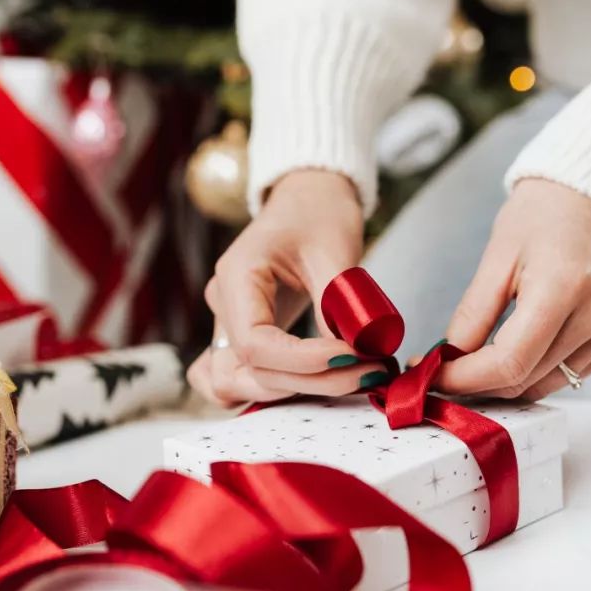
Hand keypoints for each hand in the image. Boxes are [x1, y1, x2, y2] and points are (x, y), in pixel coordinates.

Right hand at [187, 170, 389, 406]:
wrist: (307, 198)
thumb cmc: (319, 213)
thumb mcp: (334, 249)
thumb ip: (337, 303)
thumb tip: (353, 354)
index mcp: (236, 276)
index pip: (254, 343)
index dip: (304, 361)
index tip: (353, 355)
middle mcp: (222, 305)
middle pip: (246, 372)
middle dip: (309, 382)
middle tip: (368, 372)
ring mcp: (227, 324)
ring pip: (237, 385)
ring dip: (291, 393)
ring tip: (349, 379)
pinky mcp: (244, 336)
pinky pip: (240, 379)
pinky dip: (270, 392)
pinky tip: (315, 384)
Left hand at [436, 179, 590, 399]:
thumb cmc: (540, 218)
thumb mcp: (495, 259)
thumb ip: (472, 315)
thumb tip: (449, 360)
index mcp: (564, 287)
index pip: (510, 361)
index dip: (466, 378)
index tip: (434, 377)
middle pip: (527, 377)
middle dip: (479, 383)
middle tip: (446, 374)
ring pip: (549, 383)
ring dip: (507, 384)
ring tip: (475, 367)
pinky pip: (572, 372)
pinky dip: (537, 372)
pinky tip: (515, 354)